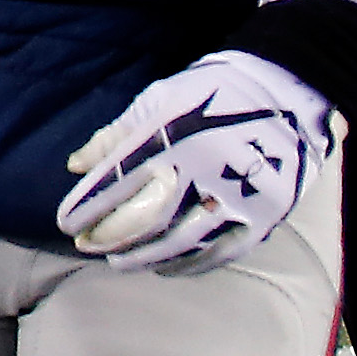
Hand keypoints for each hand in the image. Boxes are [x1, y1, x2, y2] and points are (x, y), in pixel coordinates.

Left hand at [54, 50, 334, 277]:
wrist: (290, 89)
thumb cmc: (211, 90)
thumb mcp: (158, 99)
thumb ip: (115, 135)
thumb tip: (74, 165)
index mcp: (174, 135)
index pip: (116, 182)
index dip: (86, 206)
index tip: (66, 222)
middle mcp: (204, 168)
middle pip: (143, 217)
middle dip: (107, 235)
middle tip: (84, 245)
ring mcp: (237, 195)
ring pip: (177, 241)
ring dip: (141, 256)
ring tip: (117, 261)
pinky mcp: (264, 215)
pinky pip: (217, 252)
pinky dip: (185, 264)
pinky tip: (163, 266)